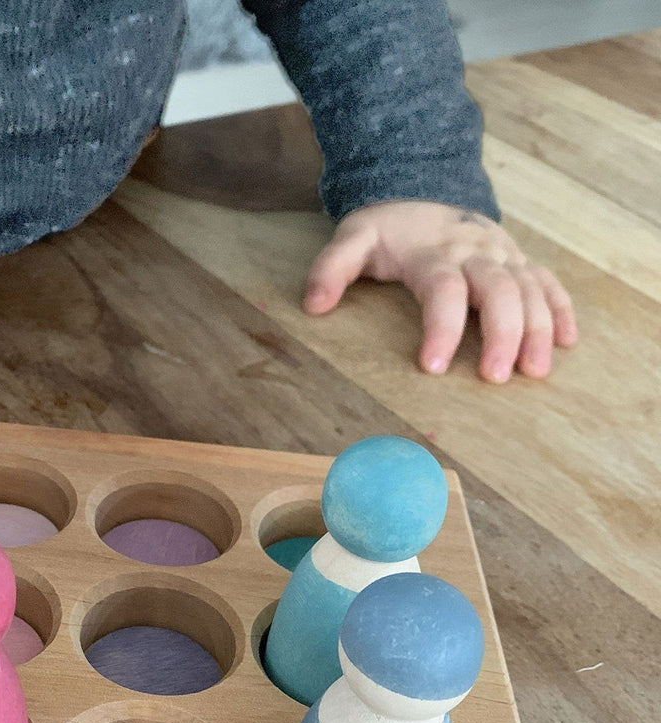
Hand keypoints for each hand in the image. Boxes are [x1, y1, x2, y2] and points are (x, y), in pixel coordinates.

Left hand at [303, 200, 577, 381]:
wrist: (424, 187)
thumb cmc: (387, 228)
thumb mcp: (352, 238)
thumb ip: (331, 268)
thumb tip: (313, 305)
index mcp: (434, 252)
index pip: (443, 290)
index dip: (440, 327)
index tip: (431, 366)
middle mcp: (476, 252)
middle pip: (499, 290)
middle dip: (502, 334)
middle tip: (495, 377)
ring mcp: (503, 254)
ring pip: (530, 289)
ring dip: (538, 329)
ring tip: (536, 371)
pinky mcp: (519, 259)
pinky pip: (547, 281)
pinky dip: (561, 310)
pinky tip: (567, 342)